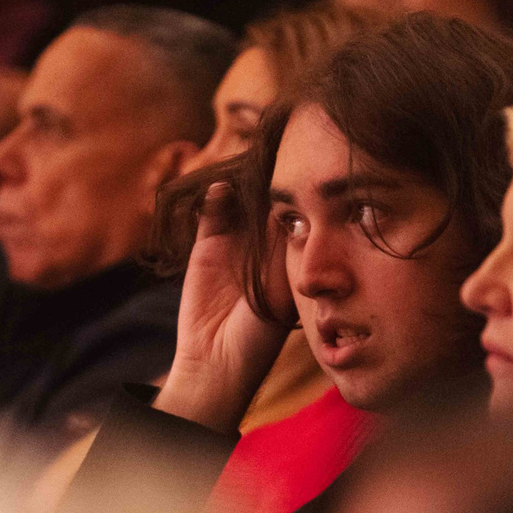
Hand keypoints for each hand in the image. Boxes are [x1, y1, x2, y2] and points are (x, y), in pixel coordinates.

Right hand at [153, 182, 293, 432]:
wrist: (219, 361)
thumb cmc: (261, 335)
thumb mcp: (282, 290)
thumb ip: (284, 253)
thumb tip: (292, 211)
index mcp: (288, 255)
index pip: (296, 213)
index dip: (299, 191)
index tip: (305, 167)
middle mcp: (263, 246)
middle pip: (267, 200)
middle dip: (269, 179)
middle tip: (272, 152)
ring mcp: (235, 244)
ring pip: (239, 201)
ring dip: (241, 183)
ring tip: (245, 165)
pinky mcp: (207, 246)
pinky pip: (210, 213)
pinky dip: (213, 197)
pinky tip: (219, 188)